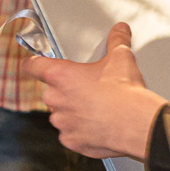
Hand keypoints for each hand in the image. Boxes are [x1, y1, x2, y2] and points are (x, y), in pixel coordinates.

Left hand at [26, 21, 166, 162]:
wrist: (137, 123)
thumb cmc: (125, 92)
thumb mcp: (121, 58)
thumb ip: (117, 40)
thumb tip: (120, 30)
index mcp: (60, 75)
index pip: (32, 66)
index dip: (33, 64)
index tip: (33, 65)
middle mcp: (55, 99)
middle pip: (51, 92)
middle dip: (66, 91)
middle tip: (88, 90)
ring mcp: (62, 122)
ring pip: (61, 114)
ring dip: (73, 111)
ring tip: (96, 109)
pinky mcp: (71, 140)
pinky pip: (70, 134)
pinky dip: (81, 131)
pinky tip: (98, 125)